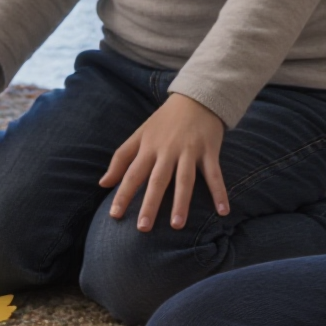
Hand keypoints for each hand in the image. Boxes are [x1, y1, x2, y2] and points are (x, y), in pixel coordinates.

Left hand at [98, 92, 229, 231]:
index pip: (133, 173)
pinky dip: (219, 192)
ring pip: (185, 179)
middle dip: (150, 203)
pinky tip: (223, 211)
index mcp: (149, 147)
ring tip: (177, 225)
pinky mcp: (209, 150)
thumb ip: (121, 158)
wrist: (197, 96)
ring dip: (181, 202)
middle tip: (143, 228)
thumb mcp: (140, 134)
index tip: (114, 216)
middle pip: (158, 179)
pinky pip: (215, 174)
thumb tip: (103, 184)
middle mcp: (168, 150)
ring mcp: (190, 150)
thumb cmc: (165, 121)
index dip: (123, 194)